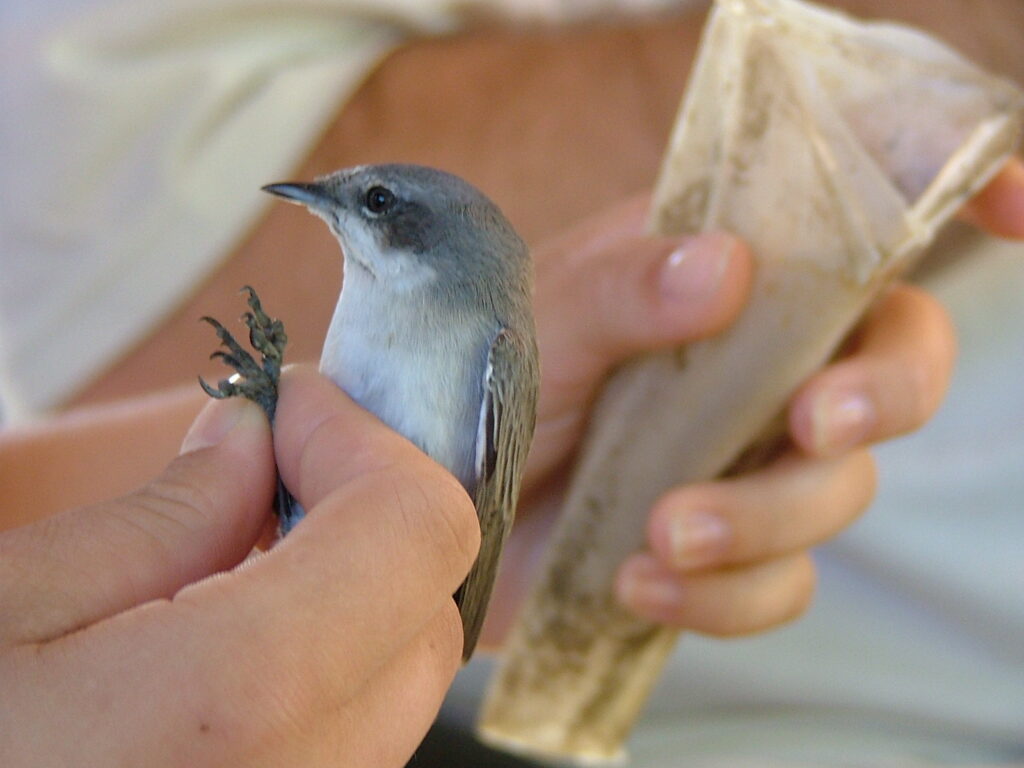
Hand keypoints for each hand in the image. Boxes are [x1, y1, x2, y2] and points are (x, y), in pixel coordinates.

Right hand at [0, 367, 478, 767]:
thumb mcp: (5, 613)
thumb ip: (159, 518)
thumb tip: (251, 442)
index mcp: (239, 705)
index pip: (417, 532)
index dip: (367, 444)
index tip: (295, 409)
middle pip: (427, 608)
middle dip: (370, 513)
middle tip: (275, 462)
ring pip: (402, 683)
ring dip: (356, 589)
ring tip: (243, 547)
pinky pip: (356, 743)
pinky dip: (331, 664)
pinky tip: (234, 637)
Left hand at [482, 157, 1023, 643]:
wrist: (418, 496)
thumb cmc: (464, 382)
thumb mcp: (532, 323)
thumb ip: (620, 290)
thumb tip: (732, 266)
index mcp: (718, 276)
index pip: (854, 229)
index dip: (949, 205)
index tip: (1011, 213)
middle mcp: (748, 363)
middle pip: (893, 369)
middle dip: (878, 399)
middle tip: (813, 427)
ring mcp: (740, 460)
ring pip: (836, 494)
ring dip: (764, 522)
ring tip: (664, 532)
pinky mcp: (717, 551)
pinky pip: (776, 585)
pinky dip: (722, 596)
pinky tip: (638, 581)